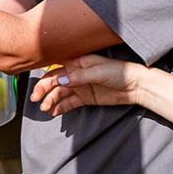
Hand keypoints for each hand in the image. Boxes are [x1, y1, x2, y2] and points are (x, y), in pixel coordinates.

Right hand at [30, 54, 148, 115]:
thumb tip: (60, 81)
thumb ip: (79, 76)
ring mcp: (80, 86)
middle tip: (36, 99)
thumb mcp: (98, 72)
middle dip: (44, 90)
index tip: (36, 84)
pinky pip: (69, 102)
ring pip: (60, 93)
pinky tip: (54, 111)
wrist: (136, 86)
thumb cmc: (120, 72)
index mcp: (78, 61)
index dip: (44, 74)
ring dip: (51, 100)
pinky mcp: (85, 97)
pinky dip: (61, 107)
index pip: (56, 67)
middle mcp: (76, 73)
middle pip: (55, 81)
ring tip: (45, 108)